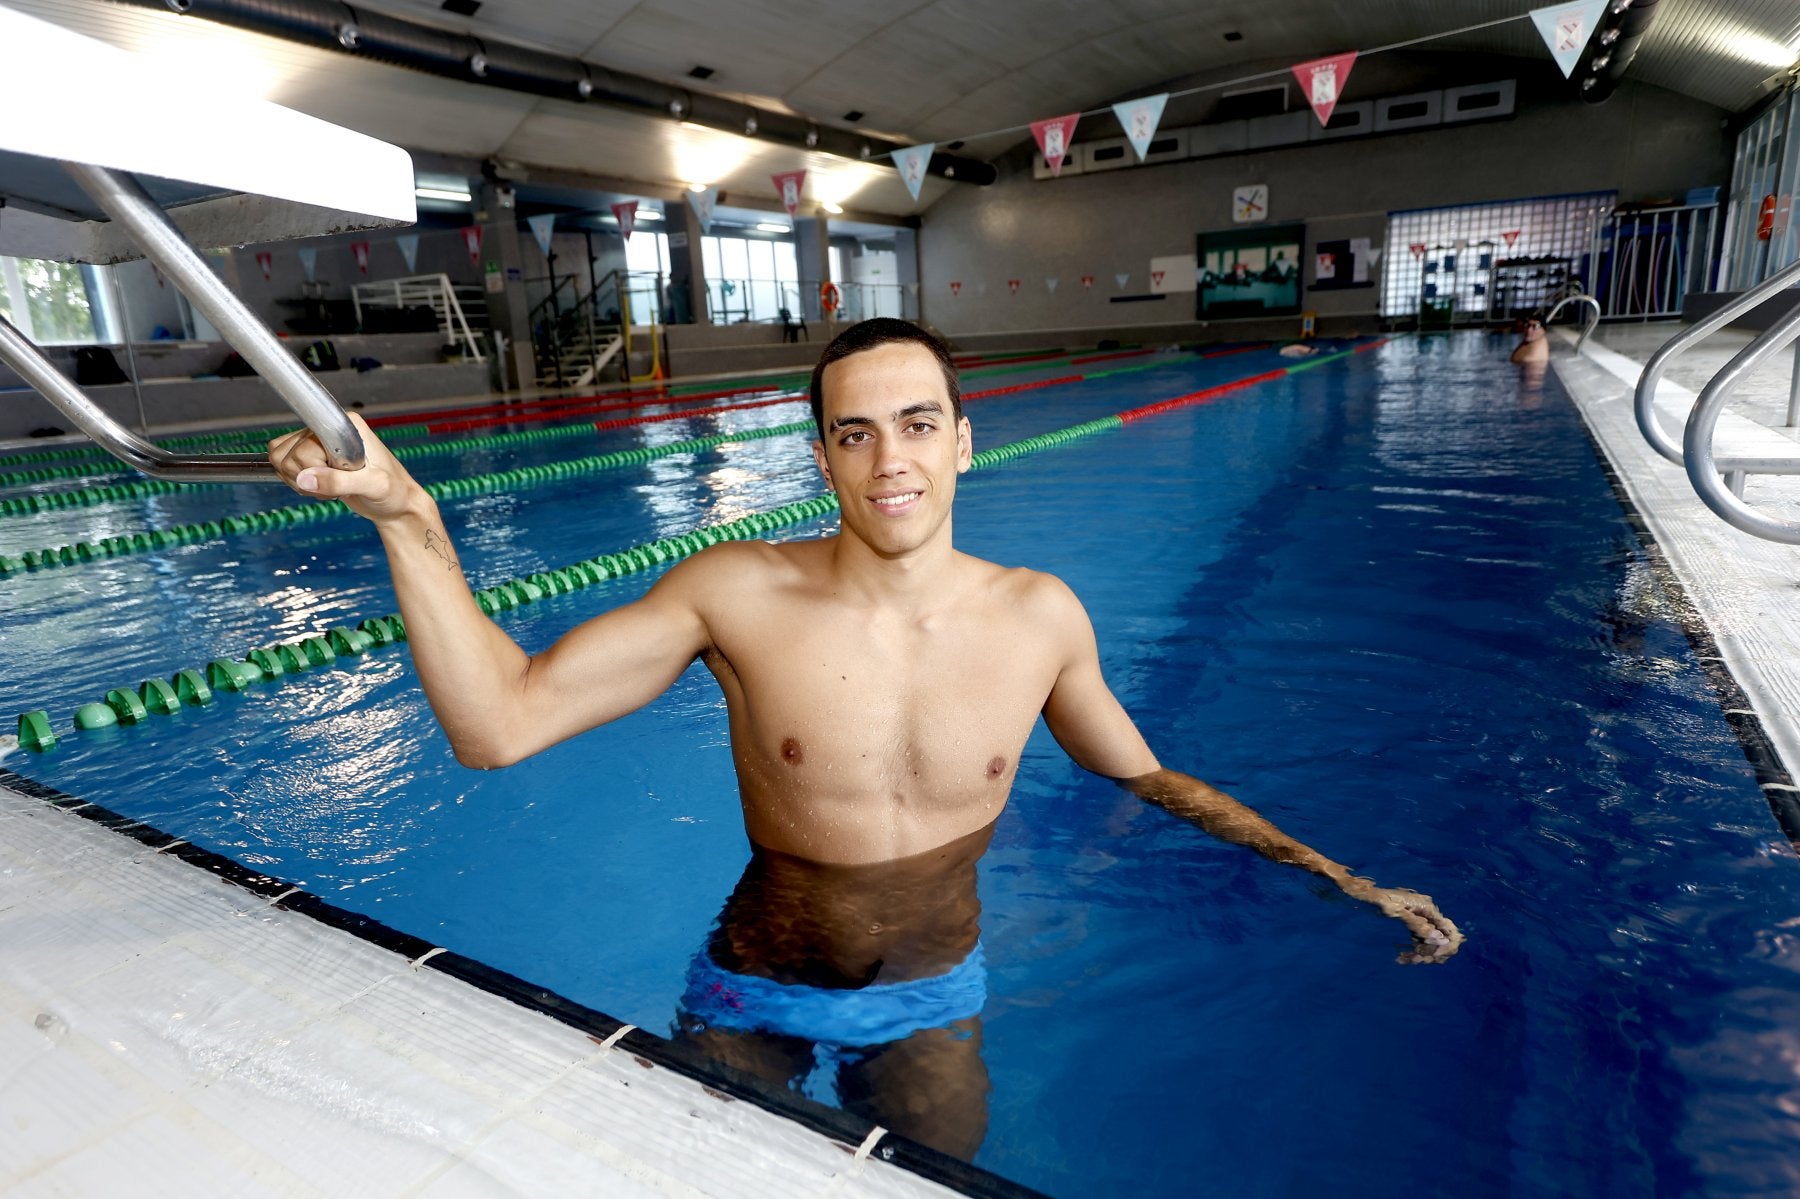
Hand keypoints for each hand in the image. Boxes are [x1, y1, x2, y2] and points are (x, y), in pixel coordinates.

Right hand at [267, 412, 420, 522]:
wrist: (395, 505)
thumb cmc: (394, 491)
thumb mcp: (374, 486)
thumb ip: (340, 482)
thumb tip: (305, 479)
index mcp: (347, 426)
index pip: (305, 441)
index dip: (313, 464)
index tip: (331, 473)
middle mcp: (329, 429)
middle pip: (288, 452)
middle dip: (308, 478)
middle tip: (336, 487)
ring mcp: (319, 443)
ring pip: (281, 459)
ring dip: (301, 482)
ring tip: (331, 488)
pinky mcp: (312, 458)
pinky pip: (283, 466)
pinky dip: (298, 483)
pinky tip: (322, 488)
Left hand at [1341, 877, 1462, 964]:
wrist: (1362, 895)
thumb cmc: (1376, 900)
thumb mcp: (1395, 913)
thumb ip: (1416, 925)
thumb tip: (1438, 939)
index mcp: (1427, 907)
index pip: (1449, 930)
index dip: (1446, 947)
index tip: (1432, 957)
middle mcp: (1427, 912)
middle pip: (1442, 938)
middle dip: (1432, 952)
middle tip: (1415, 960)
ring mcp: (1420, 918)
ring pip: (1430, 942)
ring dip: (1422, 954)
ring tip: (1405, 960)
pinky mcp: (1412, 924)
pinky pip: (1419, 941)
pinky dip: (1414, 951)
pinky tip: (1402, 958)